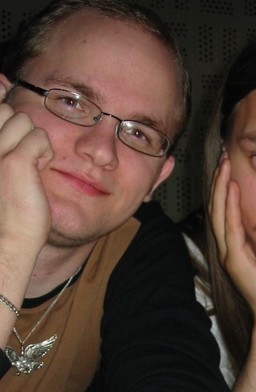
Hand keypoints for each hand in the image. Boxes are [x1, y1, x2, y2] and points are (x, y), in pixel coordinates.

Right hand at [0, 103, 52, 252]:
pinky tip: (37, 172)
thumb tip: (2, 82)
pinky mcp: (15, 161)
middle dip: (22, 132)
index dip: (3, 102)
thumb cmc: (5, 203)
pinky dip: (44, 153)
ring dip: (34, 144)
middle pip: (9, 110)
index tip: (13, 125)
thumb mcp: (0, 159)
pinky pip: (40, 137)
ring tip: (28, 168)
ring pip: (26, 120)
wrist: (7, 239)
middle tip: (22, 160)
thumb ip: (3, 126)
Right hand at [209, 157, 255, 331]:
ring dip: (220, 187)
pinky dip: (230, 206)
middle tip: (222, 154)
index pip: (225, 211)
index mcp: (235, 247)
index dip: (223, 186)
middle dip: (219, 180)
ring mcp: (230, 255)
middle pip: (217, 208)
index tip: (228, 163)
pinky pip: (231, 227)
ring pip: (220, 214)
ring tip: (223, 164)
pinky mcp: (237, 261)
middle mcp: (228, 249)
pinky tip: (231, 187)